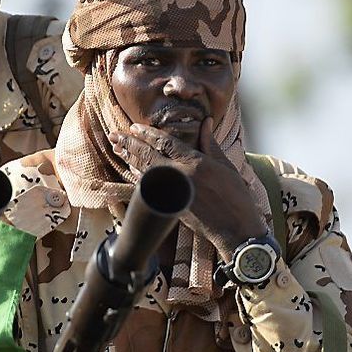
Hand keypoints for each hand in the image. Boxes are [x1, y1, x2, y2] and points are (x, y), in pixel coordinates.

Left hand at [108, 118, 266, 259]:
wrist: (237, 230)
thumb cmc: (236, 197)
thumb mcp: (226, 166)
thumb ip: (210, 144)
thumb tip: (205, 121)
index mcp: (196, 163)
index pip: (165, 143)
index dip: (148, 134)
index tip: (134, 127)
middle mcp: (181, 176)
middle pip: (149, 155)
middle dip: (130, 144)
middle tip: (115, 135)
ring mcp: (173, 193)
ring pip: (145, 171)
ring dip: (130, 158)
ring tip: (118, 148)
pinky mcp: (170, 207)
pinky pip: (149, 188)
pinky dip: (138, 176)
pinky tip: (131, 169)